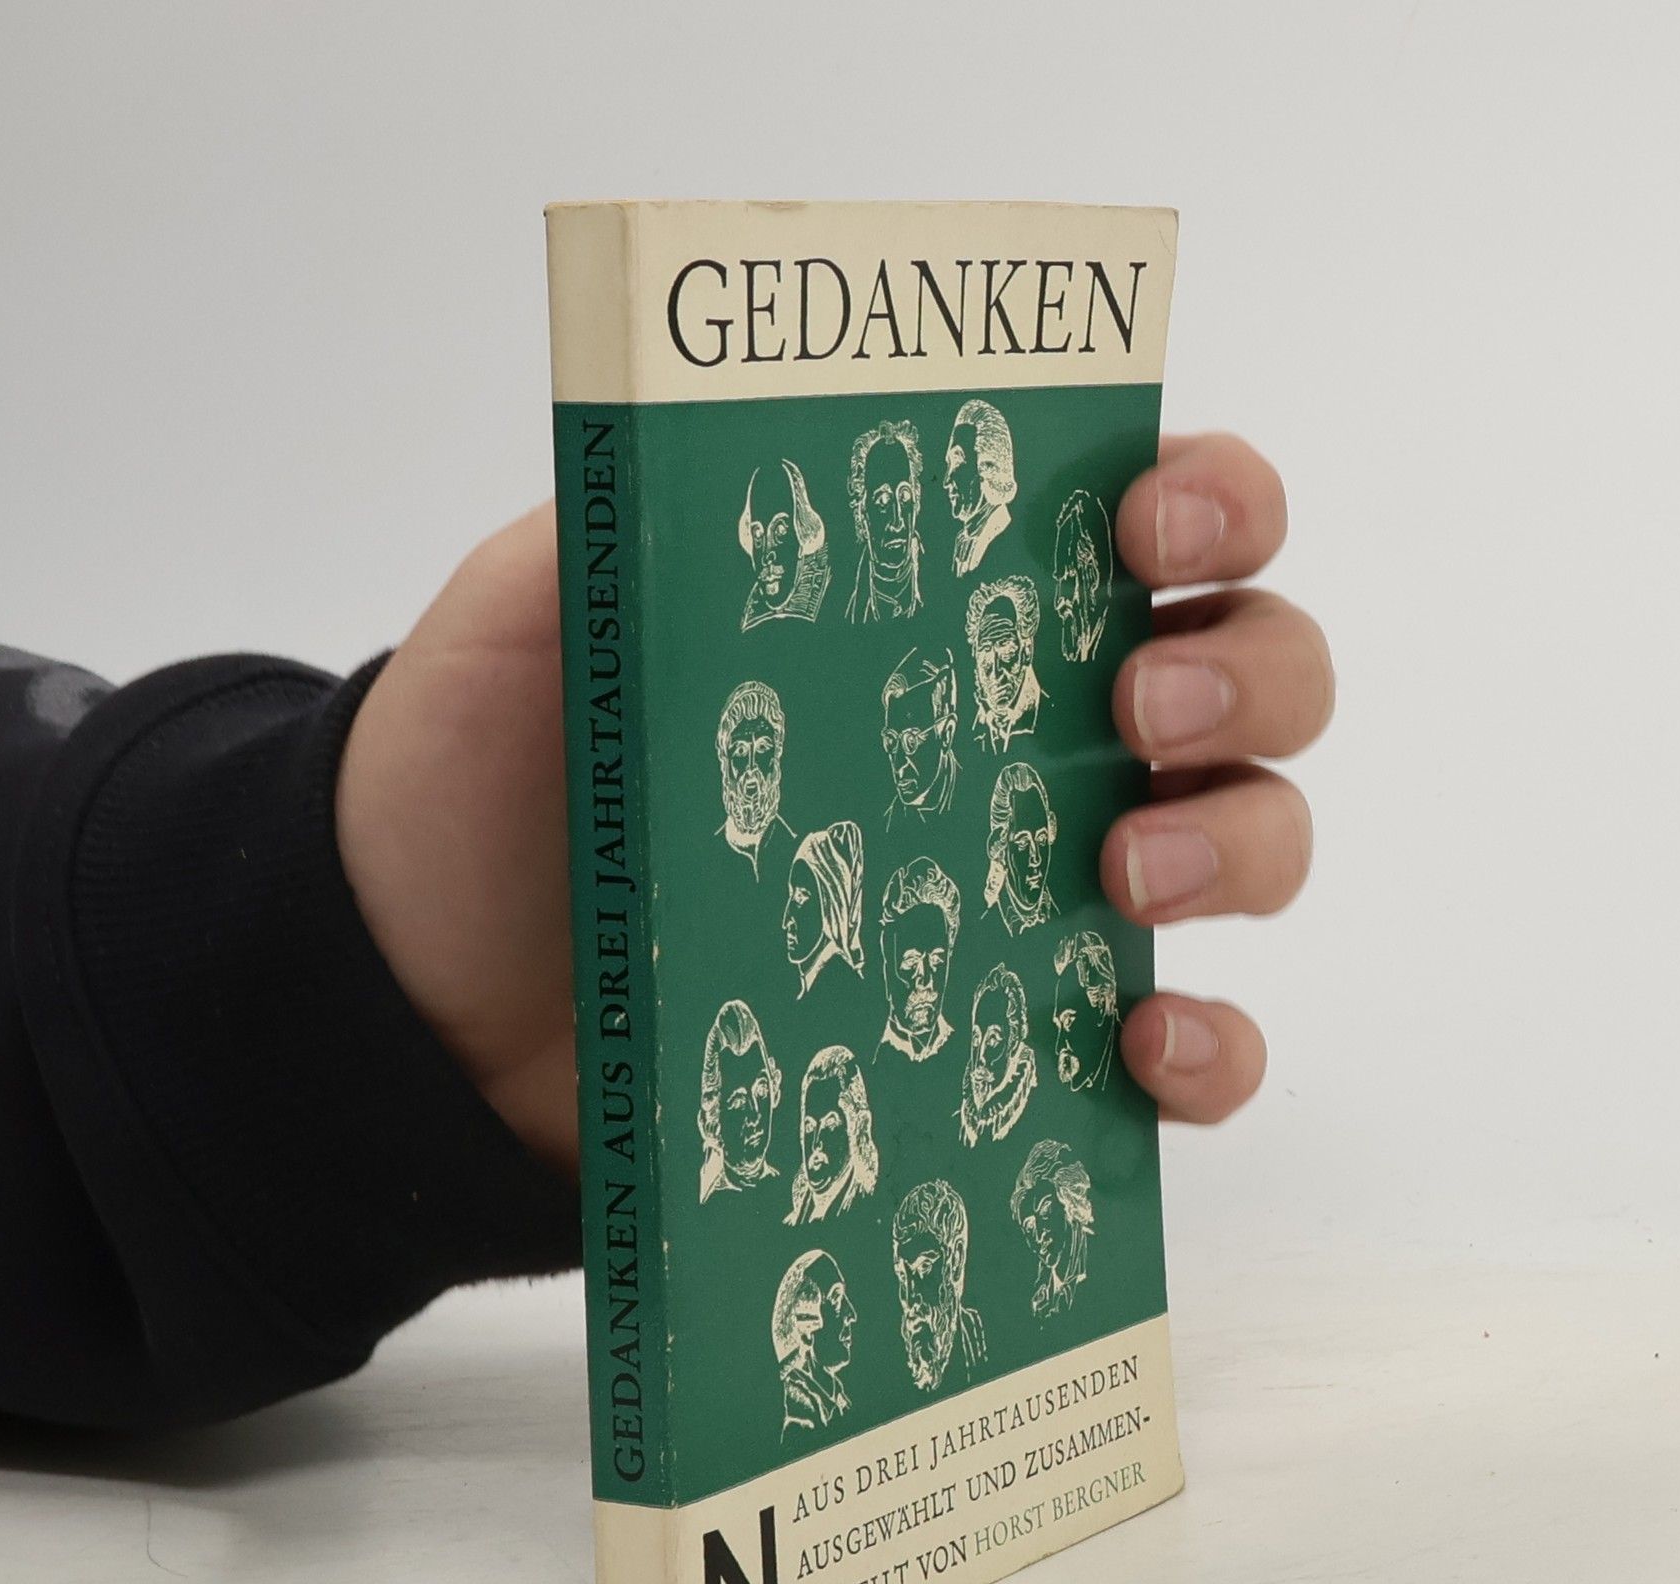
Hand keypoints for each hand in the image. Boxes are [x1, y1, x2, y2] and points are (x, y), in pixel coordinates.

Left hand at [334, 434, 1329, 1174]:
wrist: (427, 1003)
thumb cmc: (493, 793)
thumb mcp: (531, 617)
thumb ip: (633, 513)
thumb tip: (739, 433)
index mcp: (945, 612)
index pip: (1147, 519)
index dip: (1212, 499)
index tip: (1156, 528)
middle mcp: (1026, 741)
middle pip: (1251, 672)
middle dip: (1249, 671)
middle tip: (1138, 710)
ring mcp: (1035, 896)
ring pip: (1252, 843)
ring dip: (1243, 846)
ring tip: (1124, 876)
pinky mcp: (1015, 1045)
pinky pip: (1190, 1054)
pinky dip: (1212, 1054)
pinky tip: (1142, 1049)